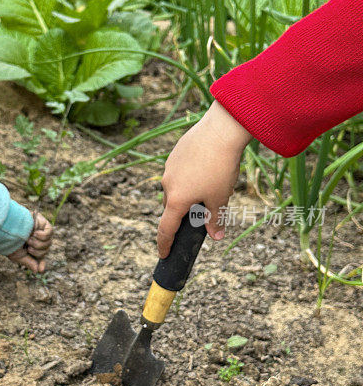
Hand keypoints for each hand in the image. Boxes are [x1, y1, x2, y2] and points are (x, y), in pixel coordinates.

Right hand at [7, 212, 52, 272]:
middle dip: (38, 252)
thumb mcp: (18, 256)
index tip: (41, 270)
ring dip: (39, 244)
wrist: (8, 228)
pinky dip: (43, 235)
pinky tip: (35, 233)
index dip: (41, 263)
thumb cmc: (10, 242)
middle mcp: (35, 239)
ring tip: (29, 239)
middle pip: (45, 251)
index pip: (39, 256)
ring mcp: (40, 231)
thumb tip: (37, 271)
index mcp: (29, 246)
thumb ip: (29, 262)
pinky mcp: (43, 223)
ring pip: (48, 243)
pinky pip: (49, 232)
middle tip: (29, 248)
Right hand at [157, 101, 250, 257]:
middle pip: (171, 207)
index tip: (164, 254)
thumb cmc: (221, 168)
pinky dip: (188, 176)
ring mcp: (169, 168)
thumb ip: (215, 219)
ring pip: (175, 188)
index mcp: (177, 200)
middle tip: (202, 211)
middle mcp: (167, 185)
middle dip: (183, 214)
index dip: (165, 244)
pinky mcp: (175, 154)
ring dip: (187, 193)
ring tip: (210, 184)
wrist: (221, 131)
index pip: (166, 229)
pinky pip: (179, 172)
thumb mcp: (220, 198)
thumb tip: (216, 236)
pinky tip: (207, 168)